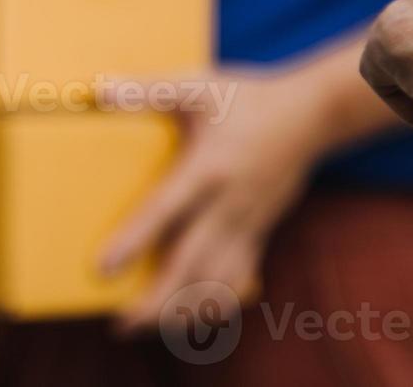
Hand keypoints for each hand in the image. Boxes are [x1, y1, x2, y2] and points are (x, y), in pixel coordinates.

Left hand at [96, 70, 321, 334]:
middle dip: (158, 300)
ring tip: (146, 326)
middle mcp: (229, 204)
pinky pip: (238, 279)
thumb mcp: (198, 85)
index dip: (134, 241)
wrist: (311, 114)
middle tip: (121, 324)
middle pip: (192, 264)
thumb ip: (149, 89)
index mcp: (208, 168)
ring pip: (216, 281)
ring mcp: (248, 223)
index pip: (166, 211)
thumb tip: (100, 89)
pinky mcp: (260, 232)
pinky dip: (216, 303)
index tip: (104, 268)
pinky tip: (193, 316)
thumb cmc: (249, 97)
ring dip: (183, 309)